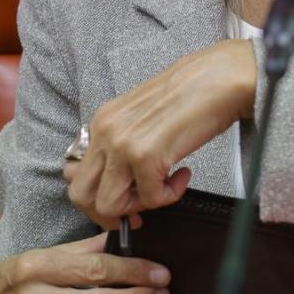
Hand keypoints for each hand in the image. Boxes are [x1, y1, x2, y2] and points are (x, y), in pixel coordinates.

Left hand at [67, 40, 256, 228]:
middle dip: (107, 214)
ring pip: (107, 205)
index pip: (74, 174)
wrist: (218, 79)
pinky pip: (150, 199)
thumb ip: (124, 144)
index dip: (95, 197)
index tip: (120, 203)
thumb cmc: (190, 95)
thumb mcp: (141, 118)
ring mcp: (122, 145)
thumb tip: (119, 180)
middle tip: (136, 214)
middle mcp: (104, 132)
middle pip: (80, 195)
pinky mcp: (146, 157)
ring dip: (138, 207)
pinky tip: (184, 175)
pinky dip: (170, 196)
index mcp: (101, 122)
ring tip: (164, 188)